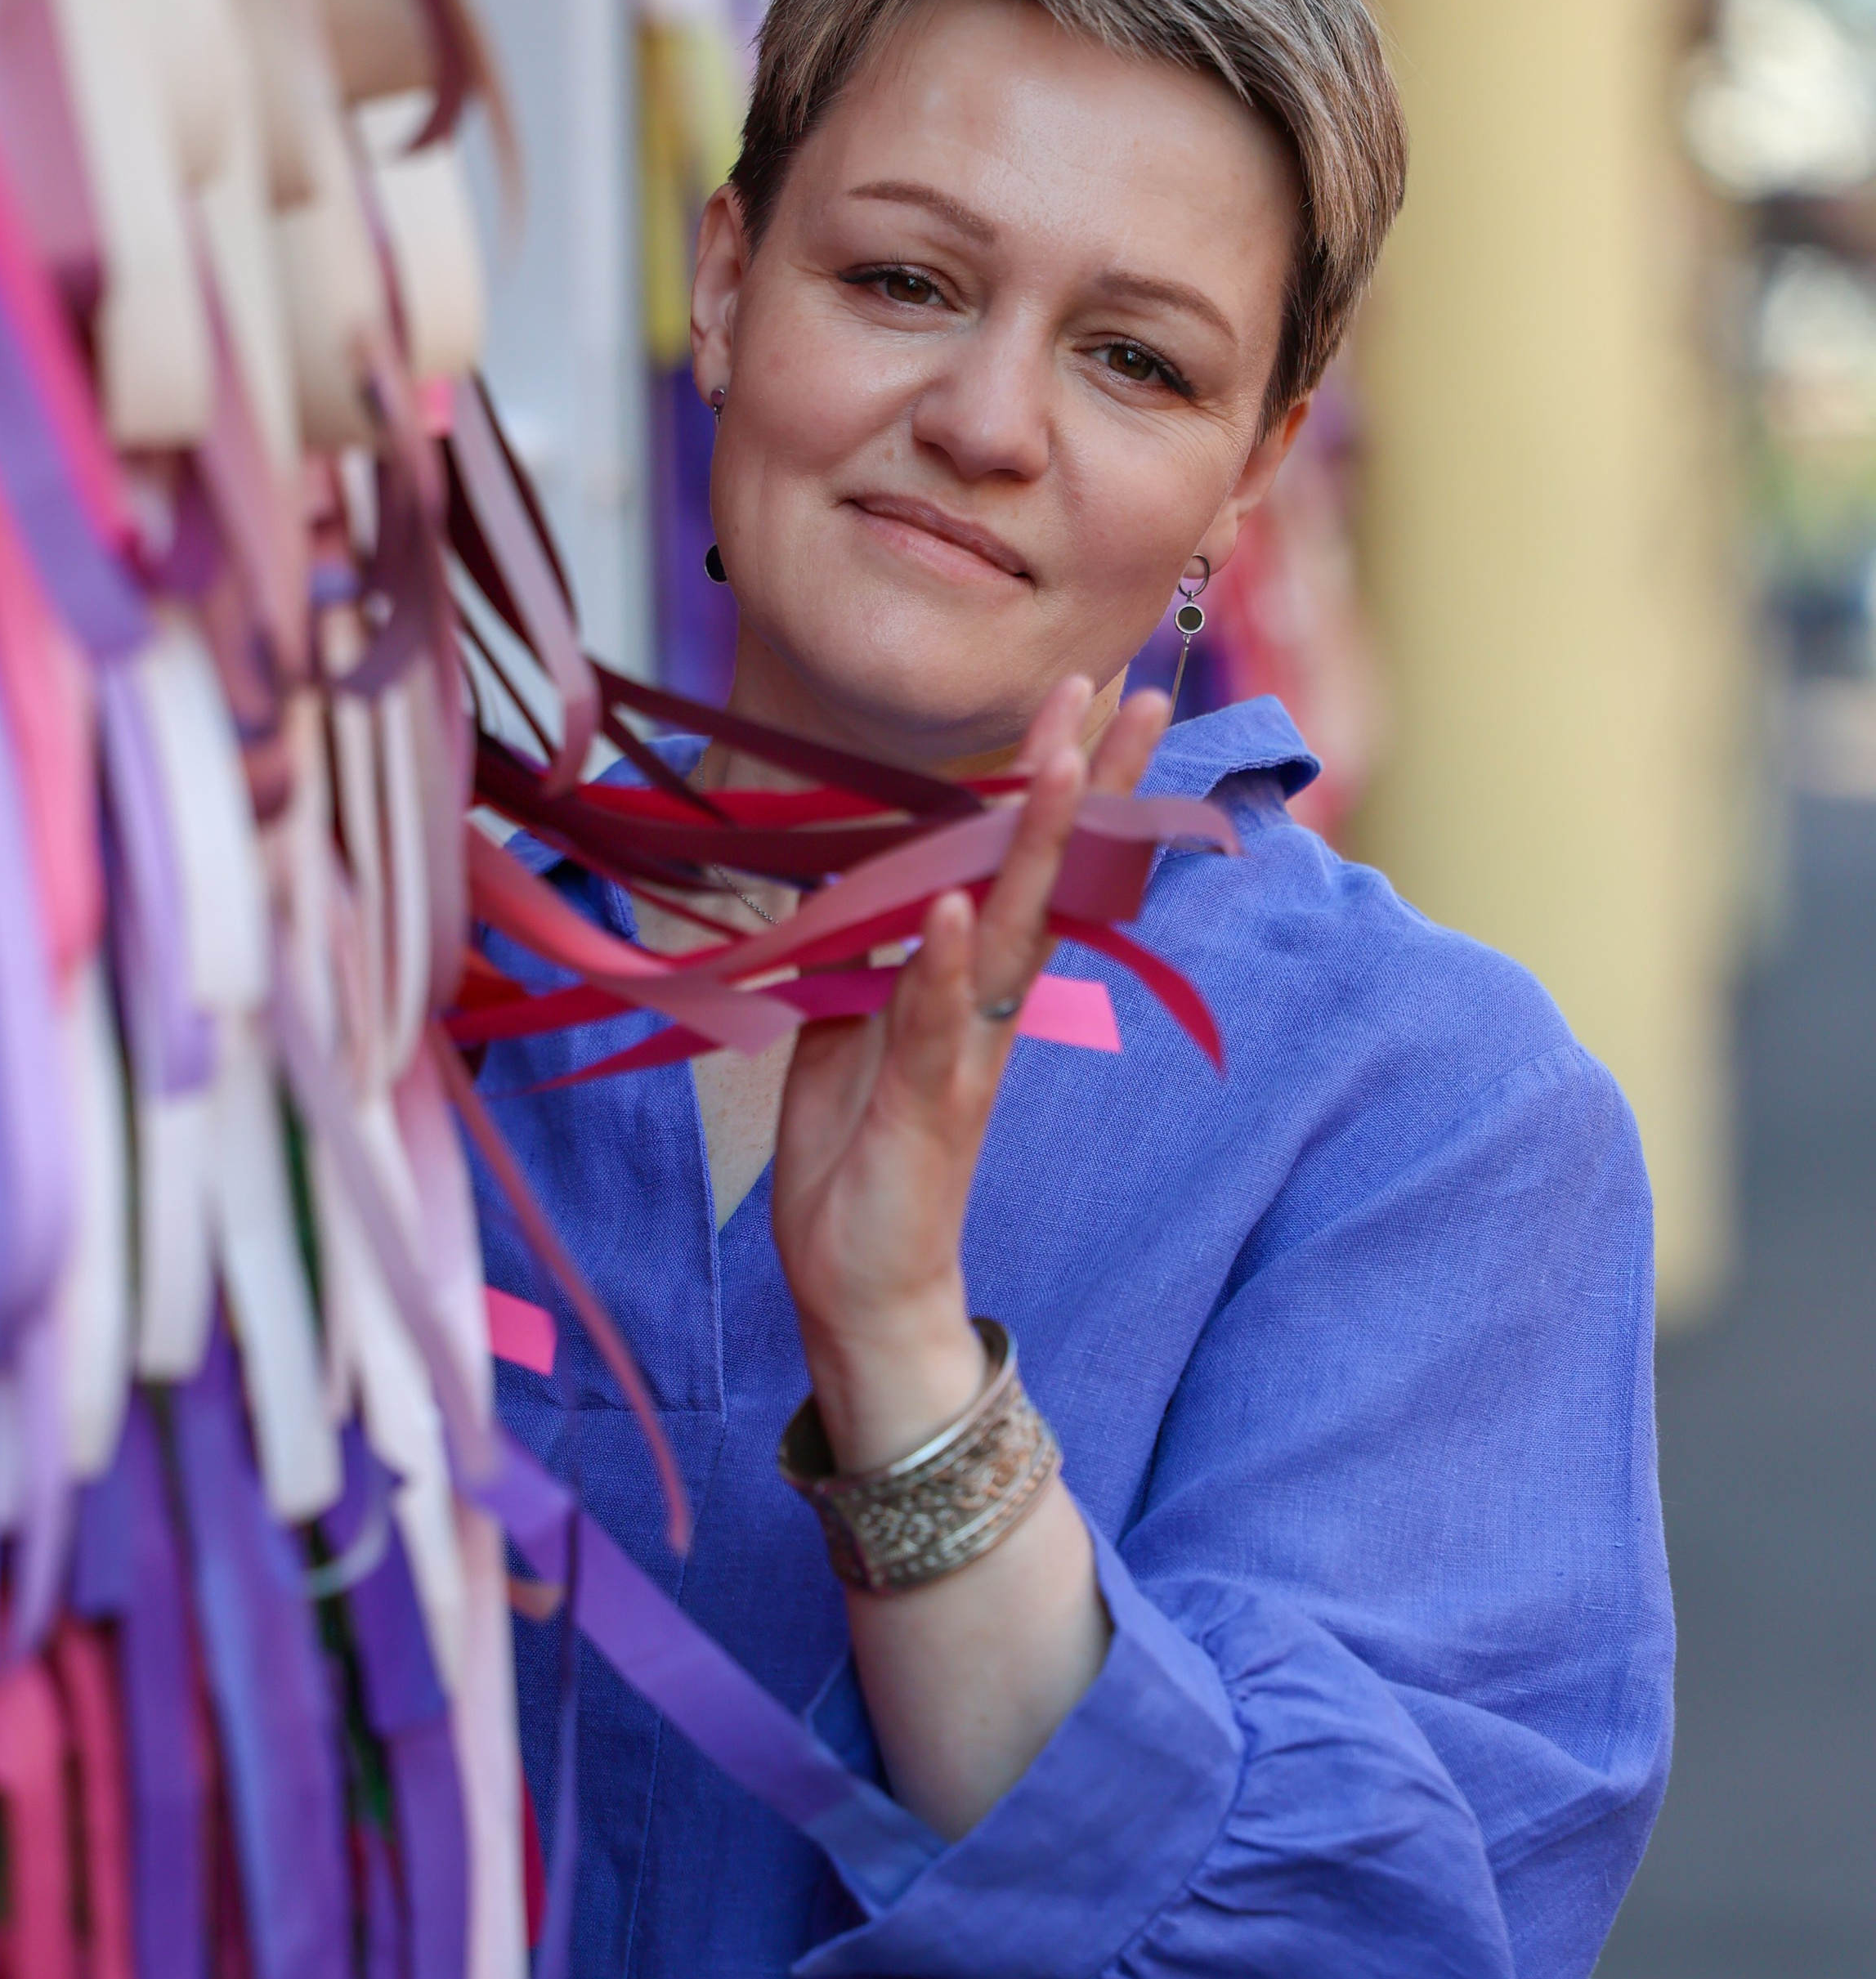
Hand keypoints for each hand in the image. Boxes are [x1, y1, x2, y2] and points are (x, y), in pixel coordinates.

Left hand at [772, 675, 1169, 1471]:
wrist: (861, 1288)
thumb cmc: (859, 1163)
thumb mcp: (850, 1034)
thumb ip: (871, 961)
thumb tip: (863, 886)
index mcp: (970, 986)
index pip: (1021, 865)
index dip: (1054, 783)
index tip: (1083, 696)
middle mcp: (987, 1010)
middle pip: (1048, 877)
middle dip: (1086, 782)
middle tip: (1127, 690)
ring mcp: (963, 1055)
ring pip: (1011, 933)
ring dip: (1033, 846)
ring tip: (1058, 760)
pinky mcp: (926, 1107)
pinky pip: (937, 1023)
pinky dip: (943, 965)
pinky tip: (953, 904)